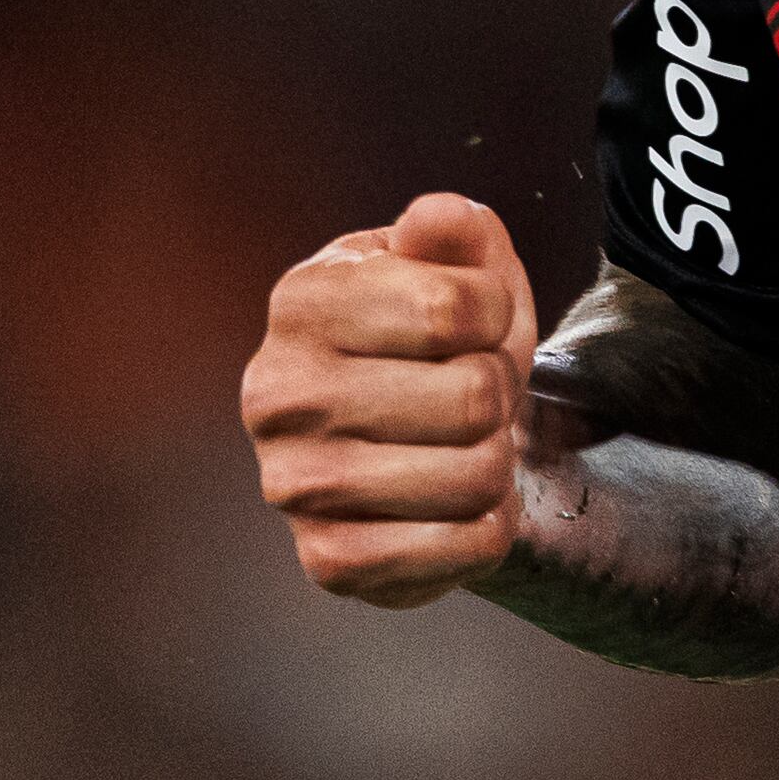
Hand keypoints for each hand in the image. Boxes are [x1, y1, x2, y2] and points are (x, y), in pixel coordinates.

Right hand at [243, 193, 540, 604]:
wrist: (420, 436)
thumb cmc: (442, 337)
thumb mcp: (457, 263)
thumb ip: (455, 229)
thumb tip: (435, 219)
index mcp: (303, 301)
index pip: (456, 308)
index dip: (497, 315)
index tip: (473, 324)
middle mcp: (278, 392)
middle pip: (472, 397)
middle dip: (500, 392)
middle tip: (471, 391)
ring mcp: (294, 484)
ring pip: (475, 475)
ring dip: (498, 459)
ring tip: (464, 442)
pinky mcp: (327, 560)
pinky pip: (456, 550)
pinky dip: (488, 527)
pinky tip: (461, 503)